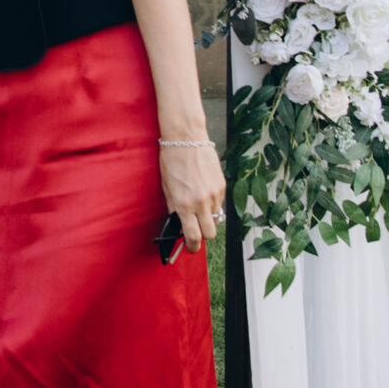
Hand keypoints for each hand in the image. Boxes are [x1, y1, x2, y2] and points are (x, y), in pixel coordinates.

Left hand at [158, 136, 225, 254]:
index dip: (192, 246)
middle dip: (203, 236)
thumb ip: (173, 207)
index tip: (190, 248)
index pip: (192, 236)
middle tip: (196, 230)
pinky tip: (204, 193)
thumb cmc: (171, 161)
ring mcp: (214, 194)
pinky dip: (213, 205)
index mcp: (184, 204)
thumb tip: (178, 222)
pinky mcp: (222, 186)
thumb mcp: (166, 187)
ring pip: (216, 219)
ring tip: (198, 206)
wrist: (186, 139)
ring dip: (207, 219)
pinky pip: (220, 204)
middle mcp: (201, 202)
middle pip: (209, 234)